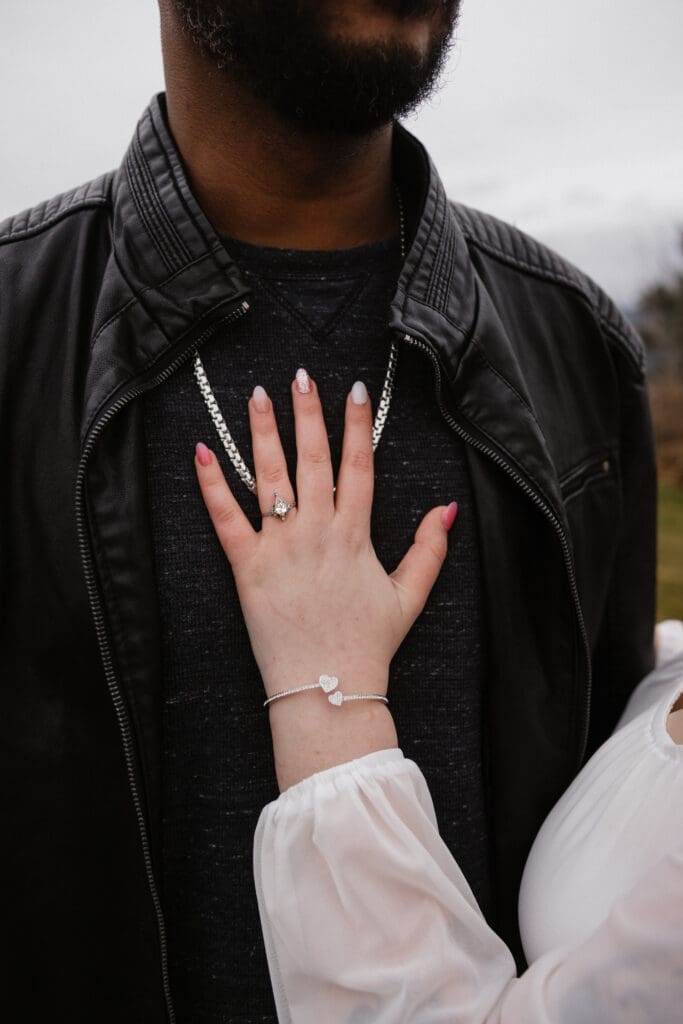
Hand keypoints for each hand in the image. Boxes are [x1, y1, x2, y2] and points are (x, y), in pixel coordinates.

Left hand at [195, 370, 456, 698]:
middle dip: (308, 413)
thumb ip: (430, 549)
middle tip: (301, 374)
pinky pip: (225, 518)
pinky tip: (203, 450)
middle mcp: (317, 532)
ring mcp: (280, 547)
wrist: (328, 687)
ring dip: (262, 432)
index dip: (357, 425)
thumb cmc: (368, 645)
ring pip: (270, 477)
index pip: (359, 465)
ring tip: (256, 394)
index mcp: (356, 535)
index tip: (356, 390)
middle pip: (313, 459)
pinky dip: (212, 485)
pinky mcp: (246, 567)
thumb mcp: (410, 596)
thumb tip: (449, 508)